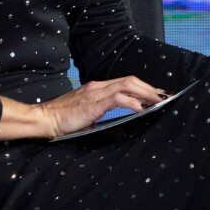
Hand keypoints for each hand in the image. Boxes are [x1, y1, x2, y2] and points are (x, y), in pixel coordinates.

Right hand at [34, 76, 168, 137]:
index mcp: (98, 88)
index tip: (156, 95)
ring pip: (127, 85)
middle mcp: (99, 86)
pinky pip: (117, 97)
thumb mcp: (88, 119)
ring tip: (158, 101)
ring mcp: (96, 92)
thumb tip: (121, 129)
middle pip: (131, 80)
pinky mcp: (93, 102)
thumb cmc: (63, 121)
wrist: (44, 119)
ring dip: (145, 92)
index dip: (143, 87)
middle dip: (150, 88)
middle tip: (164, 97)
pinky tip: (141, 108)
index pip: (126, 82)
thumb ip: (104, 120)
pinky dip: (132, 101)